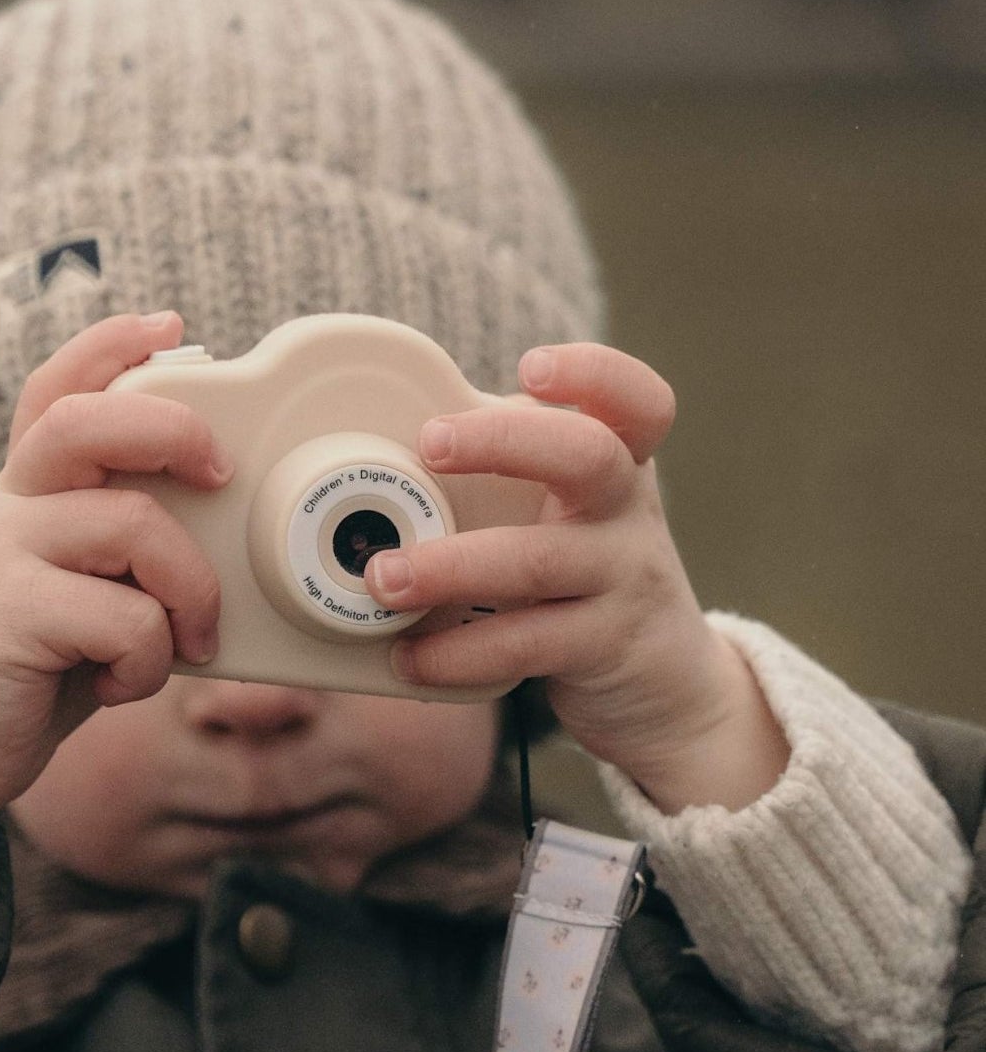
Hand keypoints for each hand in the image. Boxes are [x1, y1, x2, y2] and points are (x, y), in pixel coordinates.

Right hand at [0, 310, 226, 894]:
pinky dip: (147, 660)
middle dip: (172, 429)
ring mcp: (1, 559)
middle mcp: (9, 508)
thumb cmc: (42, 668)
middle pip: (85, 422)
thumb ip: (131, 545)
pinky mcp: (5, 621)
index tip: (171, 327)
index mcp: (30, 492)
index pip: (56, 392)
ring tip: (184, 640)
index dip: (109, 347)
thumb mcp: (88, 591)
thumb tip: (221, 505)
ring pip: (133, 526)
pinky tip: (117, 684)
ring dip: (188, 590)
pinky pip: (123, 618)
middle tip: (220, 474)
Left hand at [364, 343, 788, 812]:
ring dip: (449, 565)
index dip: (593, 373)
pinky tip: (411, 657)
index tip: (530, 367)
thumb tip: (393, 454)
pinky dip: (458, 654)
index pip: (636, 402)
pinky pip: (525, 644)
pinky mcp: (603, 648)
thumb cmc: (588, 581)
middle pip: (588, 456)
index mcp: (620, 467)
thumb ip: (512, 478)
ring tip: (383, 578)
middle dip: (502, 441)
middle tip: (429, 443)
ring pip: (538, 561)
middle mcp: (629, 515)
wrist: (668, 685)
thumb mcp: (572, 518)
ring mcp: (623, 581)